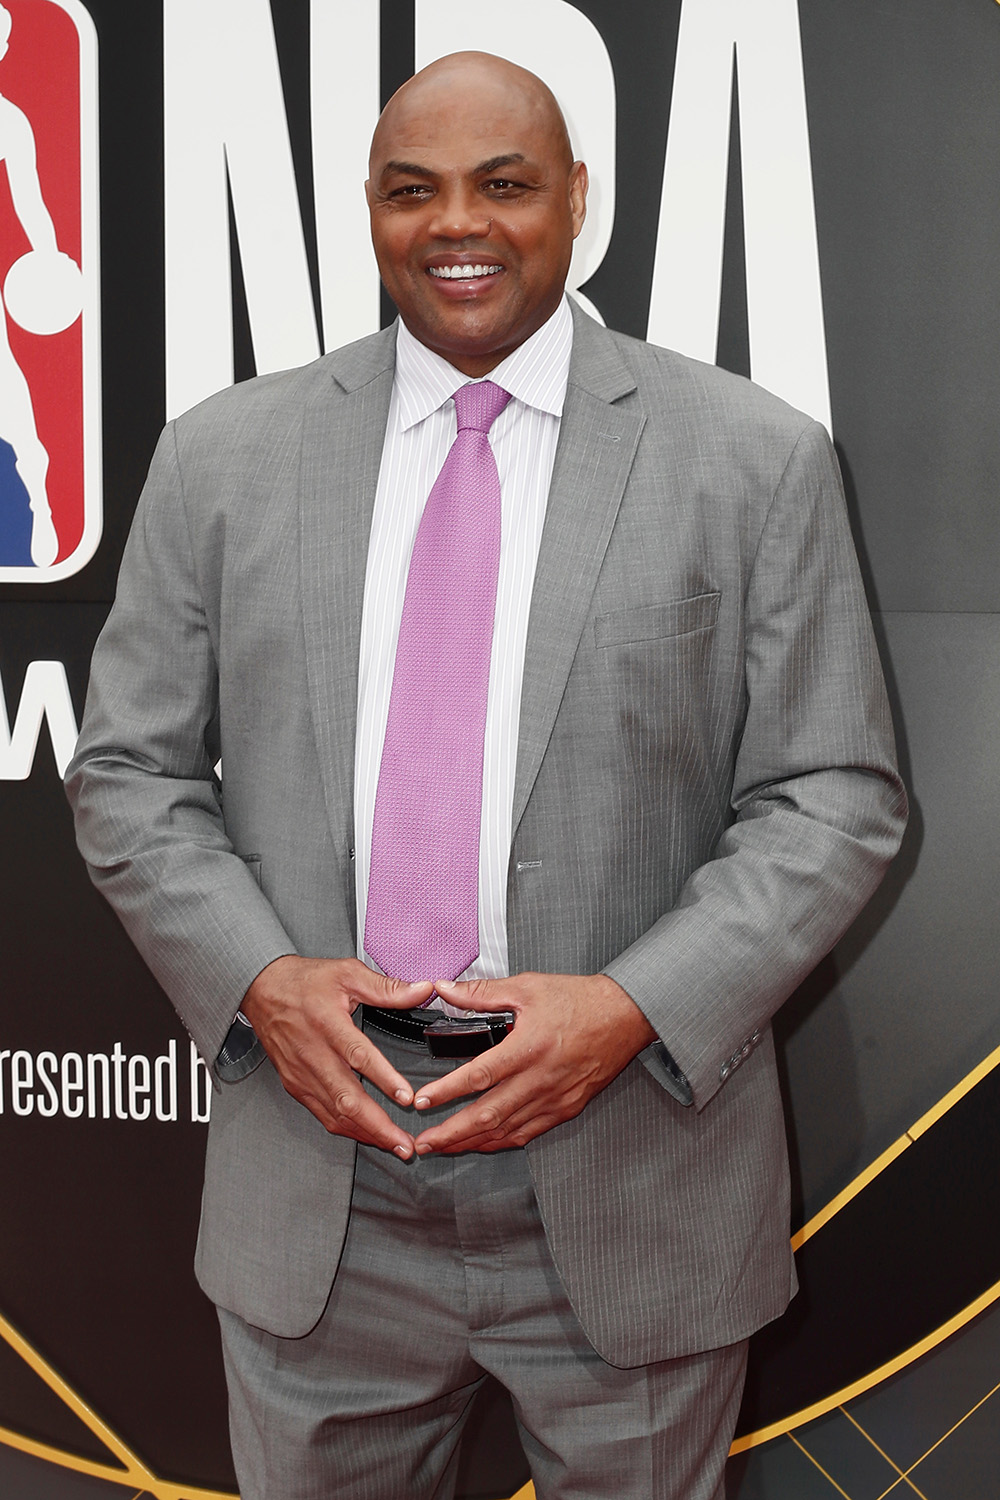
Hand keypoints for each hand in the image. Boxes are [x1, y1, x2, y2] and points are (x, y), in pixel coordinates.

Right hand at [241, 956, 432, 1157]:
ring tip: (394, 1145)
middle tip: (405, 1143)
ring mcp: (302, 1074)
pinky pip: (322, 1114)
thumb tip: (423, 990)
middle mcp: (313, 1054)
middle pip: (347, 1098)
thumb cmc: (304, 981)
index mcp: (328, 1023)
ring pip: (335, 1114)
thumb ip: (386, 987)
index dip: (383, 1078)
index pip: (358, 1055)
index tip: (406, 1098)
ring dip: (366, 1133)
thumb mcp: (347, 972)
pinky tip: (367, 1134)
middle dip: (379, 1125)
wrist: (261, 990)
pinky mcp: (295, 1085)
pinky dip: (347, 1129)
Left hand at [411, 971, 656, 1153]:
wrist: (625, 1016)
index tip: (422, 1101)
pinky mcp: (566, 1108)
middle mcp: (540, 1078)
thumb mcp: (527, 987)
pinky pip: (528, 1133)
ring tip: (444, 1147)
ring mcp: (554, 1098)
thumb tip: (444, 988)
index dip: (446, 1092)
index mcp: (528, 1047)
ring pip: (506, 1130)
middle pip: (488, 1114)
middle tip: (423, 1142)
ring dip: (471, 1142)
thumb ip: (482, 993)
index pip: (479, 1076)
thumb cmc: (578, 999)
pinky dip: (501, 1141)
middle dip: (451, 1133)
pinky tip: (483, 1143)